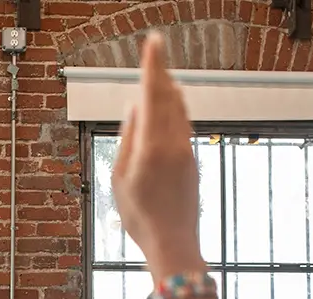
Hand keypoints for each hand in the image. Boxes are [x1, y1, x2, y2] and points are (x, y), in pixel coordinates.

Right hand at [112, 33, 203, 279]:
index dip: (153, 66)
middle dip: (161, 73)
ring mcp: (186, 151)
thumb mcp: (120, 180)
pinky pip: (183, 126)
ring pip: (180, 110)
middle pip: (169, 97)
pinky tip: (170, 110)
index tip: (153, 42)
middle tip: (156, 51)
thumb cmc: (141, 217)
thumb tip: (133, 110)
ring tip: (163, 76)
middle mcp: (173, 143)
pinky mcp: (192, 160)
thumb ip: (127, 140)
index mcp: (151, 146)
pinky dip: (175, 111)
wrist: (173, 242)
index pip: (152, 95)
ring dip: (170, 90)